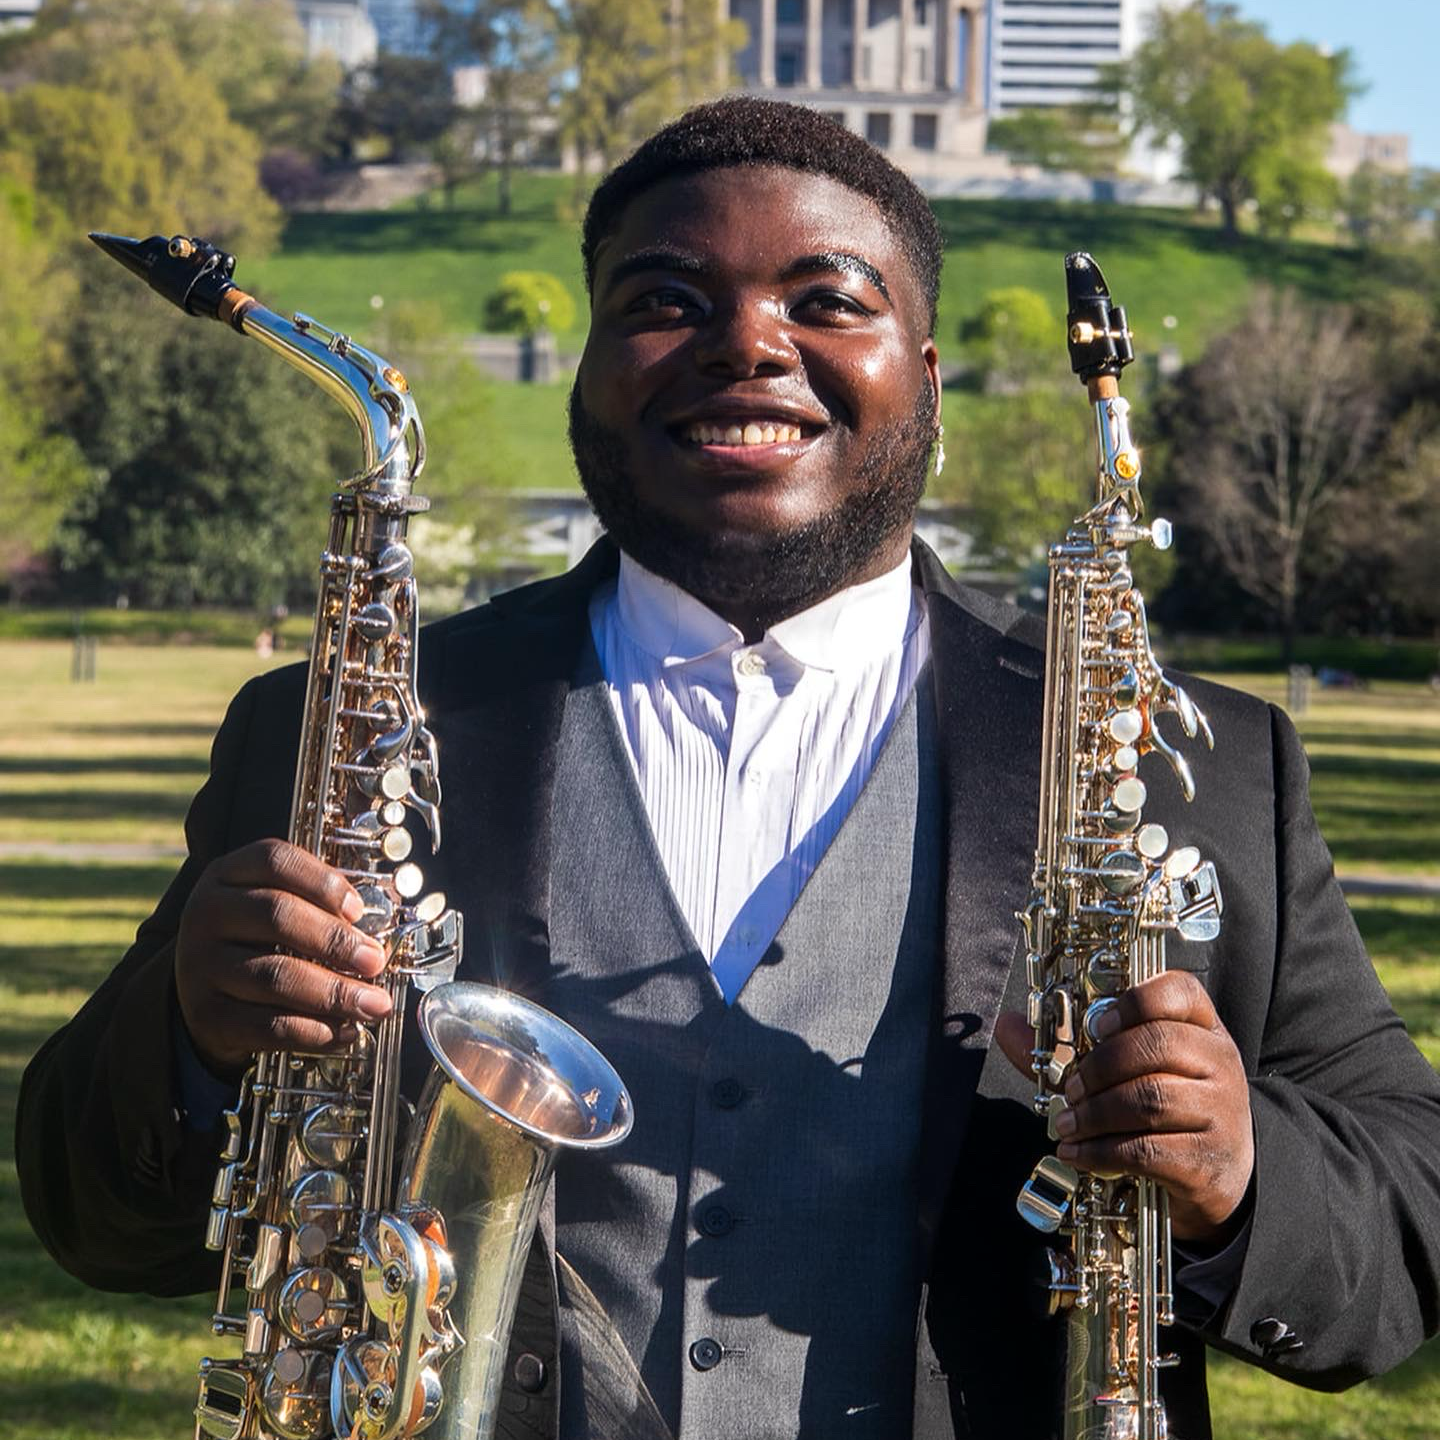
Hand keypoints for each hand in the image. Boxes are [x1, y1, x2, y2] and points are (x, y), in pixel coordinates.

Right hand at [175, 838, 392, 1075]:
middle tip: (375, 960)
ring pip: (274, 975)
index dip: (322, 881)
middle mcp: (207, 914)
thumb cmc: (257, 940)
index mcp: (228, 875)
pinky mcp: (206, 1015)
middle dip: (336, 940)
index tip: (358, 910)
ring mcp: (199, 965)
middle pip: (277, 914)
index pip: (274, 860)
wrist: (206, 994)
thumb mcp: (274, 908)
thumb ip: (317, 906)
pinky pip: (266, 1025)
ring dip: (333, 992)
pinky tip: (345, 1032)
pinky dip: (313, 1031)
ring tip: (374, 1004)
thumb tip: (377, 934)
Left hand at [994, 971, 1253, 1241]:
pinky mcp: (1208, 1160)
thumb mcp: (1129, 1072)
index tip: (1095, 1026)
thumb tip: (1008, 1025)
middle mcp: (1219, 1063)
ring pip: (1151, 1097)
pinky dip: (1102, 1151)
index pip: (1180, 991)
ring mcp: (1221, 1112)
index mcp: (1201, 1028)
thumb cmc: (1165, 1113)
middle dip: (1099, 1065)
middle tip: (1071, 1086)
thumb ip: (1068, 1049)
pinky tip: (1078, 1153)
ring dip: (1095, 1111)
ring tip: (1068, 1123)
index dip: (1133, 1001)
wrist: (1218, 1179)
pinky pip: (1148, 1150)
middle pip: (1158, 1044)